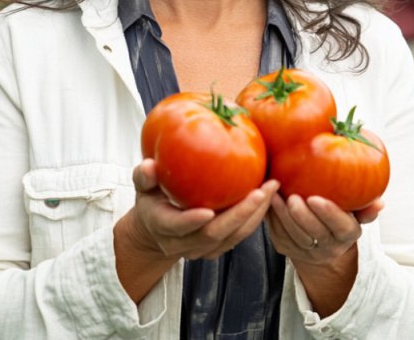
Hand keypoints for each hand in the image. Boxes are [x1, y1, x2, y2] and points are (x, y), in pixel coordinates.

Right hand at [124, 158, 278, 261]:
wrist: (157, 230)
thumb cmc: (151, 200)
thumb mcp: (142, 186)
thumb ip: (144, 176)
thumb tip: (149, 165)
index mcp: (163, 226)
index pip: (178, 227)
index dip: (191, 221)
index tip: (208, 211)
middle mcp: (184, 243)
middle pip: (214, 234)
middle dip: (239, 214)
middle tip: (260, 191)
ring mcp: (203, 249)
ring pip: (233, 236)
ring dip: (255, 214)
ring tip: (272, 189)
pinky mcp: (219, 247)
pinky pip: (241, 234)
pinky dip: (257, 216)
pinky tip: (269, 195)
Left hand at [265, 193, 382, 265]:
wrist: (324, 244)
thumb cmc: (341, 217)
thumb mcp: (357, 214)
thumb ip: (366, 206)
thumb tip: (380, 203)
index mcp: (348, 235)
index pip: (341, 227)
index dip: (329, 214)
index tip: (316, 198)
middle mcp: (328, 247)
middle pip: (314, 233)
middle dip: (302, 216)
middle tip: (293, 196)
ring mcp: (305, 251)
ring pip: (293, 235)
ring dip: (283, 215)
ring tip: (276, 195)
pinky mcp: (286, 249)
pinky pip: (278, 234)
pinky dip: (272, 217)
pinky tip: (268, 200)